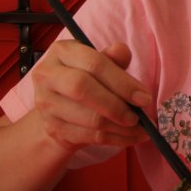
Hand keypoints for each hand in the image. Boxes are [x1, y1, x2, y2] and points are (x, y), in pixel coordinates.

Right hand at [30, 40, 151, 150]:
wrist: (58, 109)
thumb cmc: (84, 80)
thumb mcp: (97, 63)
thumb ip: (112, 58)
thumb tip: (123, 51)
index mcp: (61, 51)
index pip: (94, 64)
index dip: (122, 82)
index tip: (144, 97)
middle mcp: (47, 75)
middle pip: (83, 90)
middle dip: (117, 105)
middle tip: (138, 116)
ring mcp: (46, 104)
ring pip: (88, 118)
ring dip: (120, 127)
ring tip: (141, 129)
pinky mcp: (52, 128)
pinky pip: (90, 136)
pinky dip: (116, 139)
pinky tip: (132, 137)